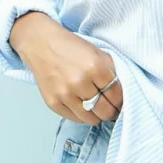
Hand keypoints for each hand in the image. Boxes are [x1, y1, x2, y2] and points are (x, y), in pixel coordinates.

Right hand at [7, 12, 123, 122]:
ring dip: (96, 115)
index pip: (116, 95)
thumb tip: (122, 94)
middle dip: (111, 111)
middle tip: (110, 107)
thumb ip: (112, 72)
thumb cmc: (70, 47)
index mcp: (94, 68)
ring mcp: (64, 95)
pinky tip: (82, 106)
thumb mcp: (97, 53)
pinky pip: (74, 118)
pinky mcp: (53, 103)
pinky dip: (81, 115)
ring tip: (96, 108)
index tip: (120, 102)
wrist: (40, 43)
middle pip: (105, 111)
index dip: (121, 101)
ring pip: (91, 119)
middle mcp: (79, 83)